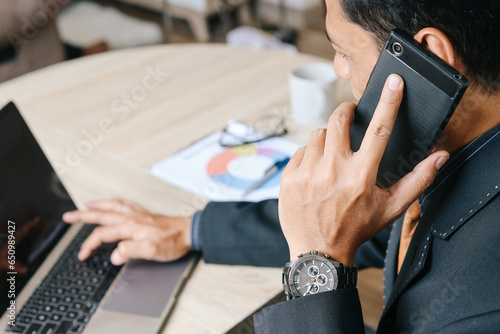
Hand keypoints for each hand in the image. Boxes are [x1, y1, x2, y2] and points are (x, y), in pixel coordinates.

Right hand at [62, 199, 191, 265]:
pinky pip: (126, 204)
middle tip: (68, 216)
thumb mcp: (151, 251)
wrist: (189, 232)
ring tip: (87, 204)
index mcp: (130, 227)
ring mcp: (139, 215)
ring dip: (98, 205)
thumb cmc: (173, 242)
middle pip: (102, 215)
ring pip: (113, 207)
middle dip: (83, 216)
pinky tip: (115, 202)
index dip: (89, 245)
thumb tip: (114, 255)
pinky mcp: (146, 215)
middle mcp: (132, 218)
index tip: (82, 255)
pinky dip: (116, 202)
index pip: (102, 235)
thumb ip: (130, 251)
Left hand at [279, 74, 449, 265]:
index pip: (378, 130)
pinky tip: (315, 172)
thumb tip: (439, 156)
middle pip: (338, 120)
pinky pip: (300, 151)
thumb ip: (417, 180)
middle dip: (346, 111)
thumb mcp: (390, 208)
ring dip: (327, 139)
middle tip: (350, 115)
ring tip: (332, 157)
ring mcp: (307, 173)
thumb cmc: (356, 228)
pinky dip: (309, 156)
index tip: (393, 82)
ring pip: (317, 135)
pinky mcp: (289, 178)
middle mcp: (332, 171)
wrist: (319, 251)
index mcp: (360, 176)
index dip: (389, 102)